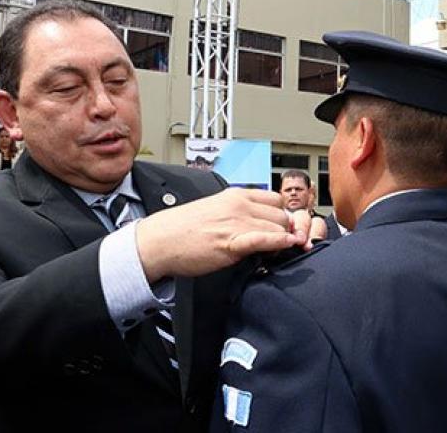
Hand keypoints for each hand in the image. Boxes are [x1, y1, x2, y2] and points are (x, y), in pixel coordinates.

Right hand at [136, 188, 316, 281]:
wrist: (160, 241)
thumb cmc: (183, 229)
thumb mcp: (216, 210)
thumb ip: (238, 213)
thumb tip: (257, 224)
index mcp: (236, 195)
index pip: (276, 200)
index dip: (282, 216)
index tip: (281, 228)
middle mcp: (239, 205)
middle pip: (282, 215)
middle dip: (285, 231)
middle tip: (279, 244)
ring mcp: (236, 222)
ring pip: (279, 228)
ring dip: (282, 240)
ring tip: (275, 251)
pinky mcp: (232, 242)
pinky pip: (265, 239)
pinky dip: (279, 242)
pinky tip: (287, 245)